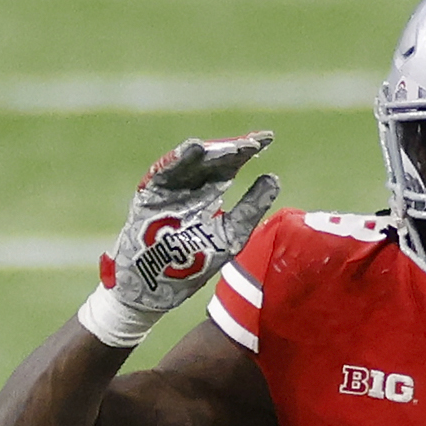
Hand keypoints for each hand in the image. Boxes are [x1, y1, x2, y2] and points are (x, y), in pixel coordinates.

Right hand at [79, 133, 278, 346]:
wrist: (157, 286)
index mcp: (211, 192)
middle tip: (253, 143)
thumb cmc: (193, 264)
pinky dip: (177, 159)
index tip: (268, 138)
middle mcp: (191, 185)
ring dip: (210, 151)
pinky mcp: (151, 193)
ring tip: (231, 146)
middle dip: (232, 149)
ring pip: (191, 161)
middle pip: (212, 159)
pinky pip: (164, 171)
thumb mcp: (231, 235)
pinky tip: (194, 148)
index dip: (247, 150)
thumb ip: (250, 207)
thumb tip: (274, 178)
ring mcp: (170, 187)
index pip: (230, 165)